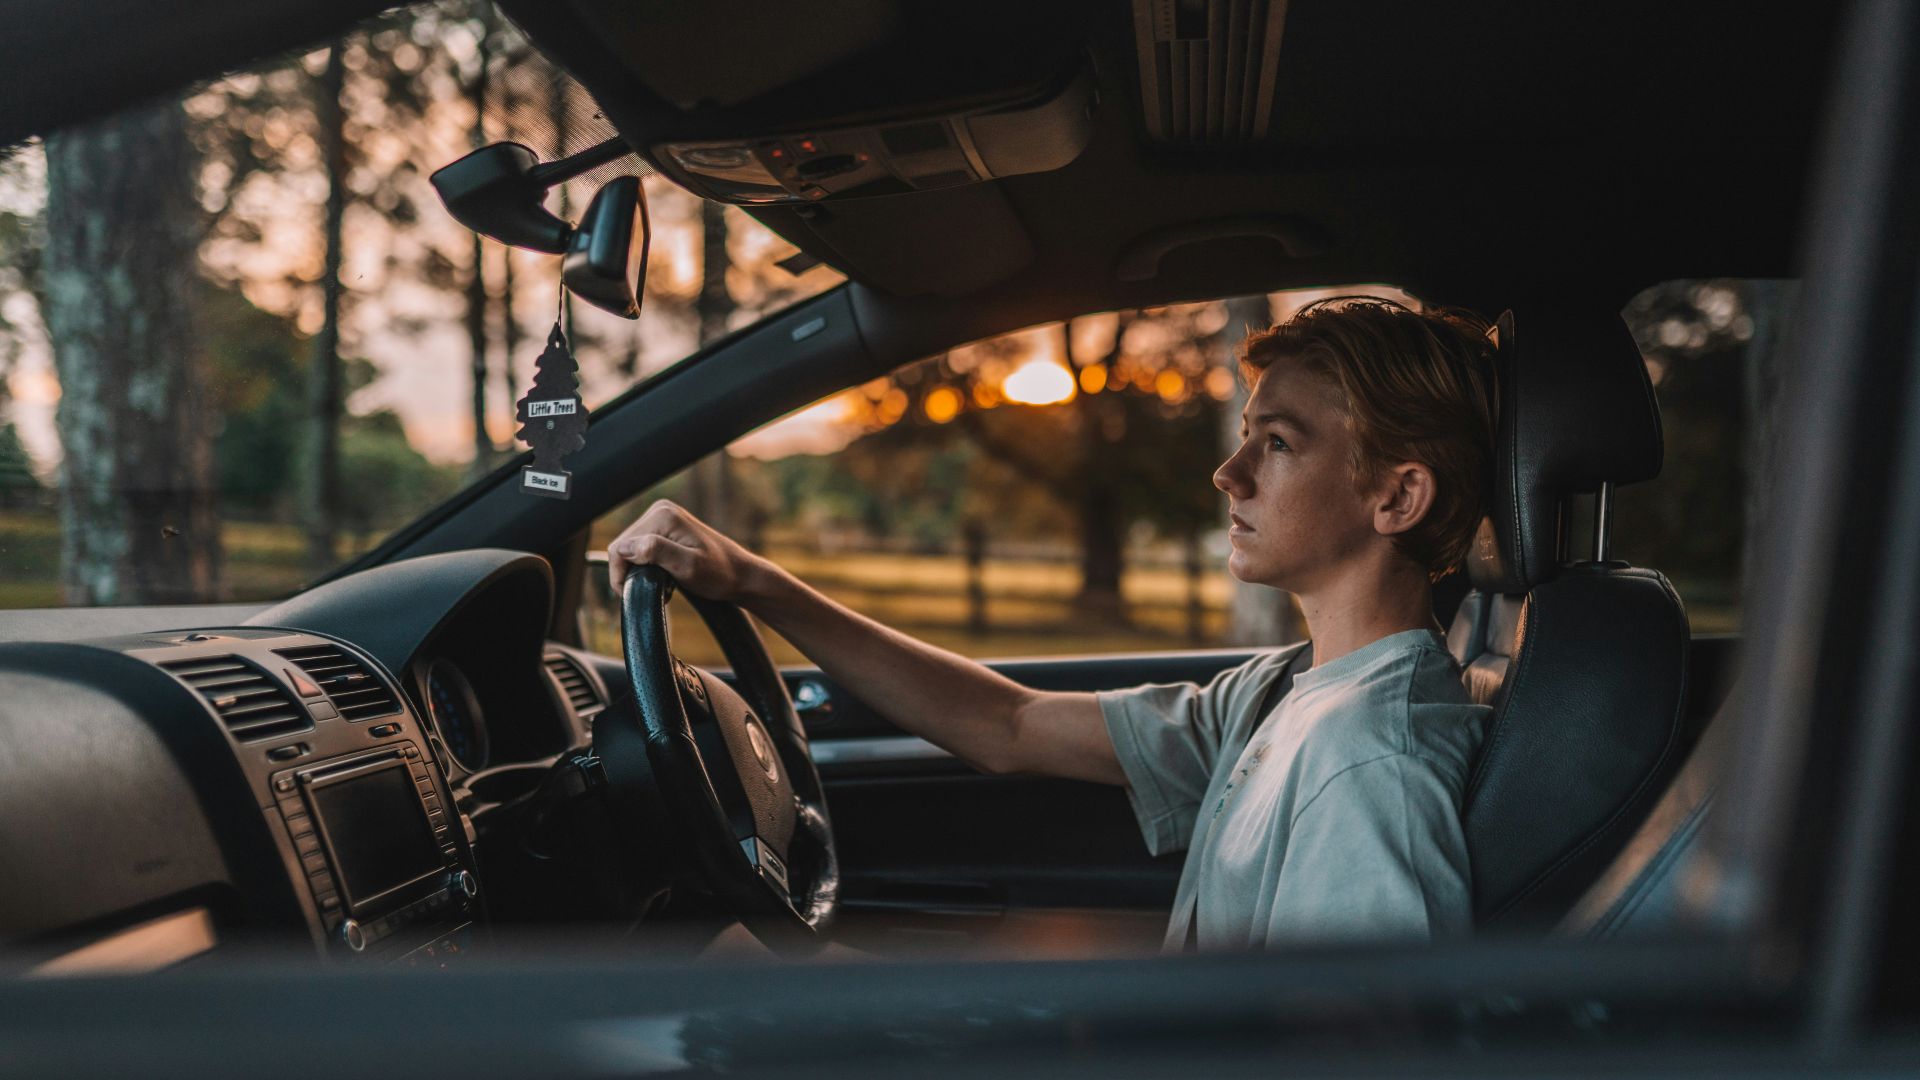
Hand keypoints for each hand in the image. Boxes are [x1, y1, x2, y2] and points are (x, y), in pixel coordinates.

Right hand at [606, 500, 763, 603]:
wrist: (740, 575)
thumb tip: (626, 547)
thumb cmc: (719, 574)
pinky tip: (663, 575)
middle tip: (656, 589)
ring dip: (639, 570)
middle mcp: (659, 510)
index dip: (621, 575)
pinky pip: (641, 548)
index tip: (637, 593)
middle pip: (623, 547)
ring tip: (662, 583)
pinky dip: (646, 565)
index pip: (619, 547)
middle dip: (632, 572)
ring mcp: (662, 517)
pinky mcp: (665, 528)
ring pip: (630, 549)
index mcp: (662, 515)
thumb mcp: (688, 567)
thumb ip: (656, 552)